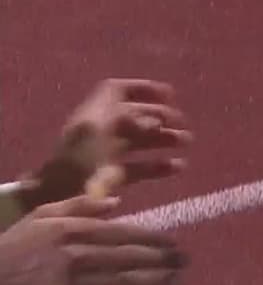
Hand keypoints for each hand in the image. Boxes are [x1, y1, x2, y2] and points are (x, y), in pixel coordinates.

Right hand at [0, 195, 186, 284]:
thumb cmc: (18, 244)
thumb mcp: (44, 214)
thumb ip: (81, 204)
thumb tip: (116, 201)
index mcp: (75, 231)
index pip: (124, 233)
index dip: (153, 238)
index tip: (174, 242)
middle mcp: (79, 255)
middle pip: (130, 257)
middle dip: (162, 259)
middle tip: (186, 261)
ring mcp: (74, 284)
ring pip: (123, 282)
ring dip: (155, 283)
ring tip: (178, 282)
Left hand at [20, 79, 190, 208]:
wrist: (54, 196)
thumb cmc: (75, 158)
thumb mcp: (95, 127)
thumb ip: (127, 118)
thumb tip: (155, 120)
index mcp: (95, 114)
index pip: (119, 91)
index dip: (144, 88)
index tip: (170, 94)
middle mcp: (102, 131)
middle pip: (136, 116)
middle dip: (162, 116)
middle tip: (182, 122)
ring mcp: (108, 155)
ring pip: (142, 141)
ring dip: (165, 138)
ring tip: (186, 141)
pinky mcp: (112, 178)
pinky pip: (141, 168)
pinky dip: (160, 166)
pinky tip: (179, 167)